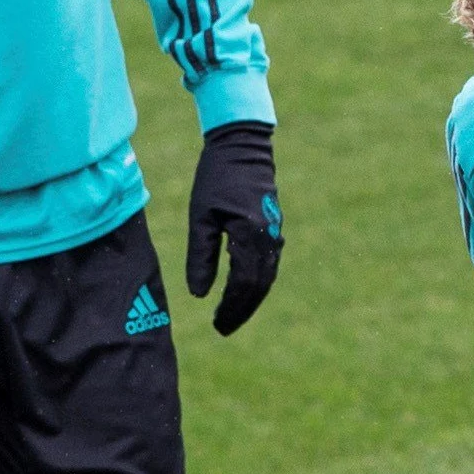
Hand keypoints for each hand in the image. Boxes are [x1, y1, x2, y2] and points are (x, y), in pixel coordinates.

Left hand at [184, 122, 281, 335]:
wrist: (243, 145)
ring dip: (250, 299)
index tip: (217, 325)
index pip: (243, 284)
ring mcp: (274, 233)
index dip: (231, 308)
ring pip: (266, 277)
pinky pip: (268, 264)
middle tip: (223, 328)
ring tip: (231, 315)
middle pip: (259, 286)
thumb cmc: (216, 177)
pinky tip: (241, 291)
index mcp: (250, 236)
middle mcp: (268, 238)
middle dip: (241, 310)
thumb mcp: (200, 216)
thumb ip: (201, 256)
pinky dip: (256, 282)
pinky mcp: (273, 228)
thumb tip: (199, 294)